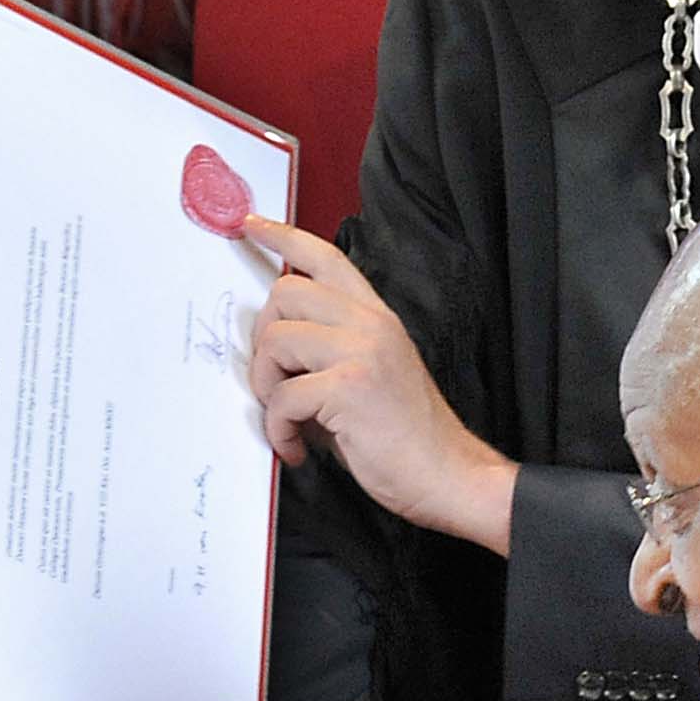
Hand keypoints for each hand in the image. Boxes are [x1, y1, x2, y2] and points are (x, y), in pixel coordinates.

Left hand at [242, 214, 518, 553]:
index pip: (325, 257)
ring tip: (287, 417)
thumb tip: (275, 347)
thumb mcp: (374, 372)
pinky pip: (282, 397)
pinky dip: (278, 429)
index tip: (250, 226)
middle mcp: (371, 323)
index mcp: (377, 316)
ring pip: (275, 341)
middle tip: (275, 381)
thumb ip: (332, 347)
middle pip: (284, 294)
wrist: (449, 475)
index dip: (283, 237)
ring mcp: (362, 352)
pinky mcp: (349, 388)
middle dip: (263, 340)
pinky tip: (296, 447)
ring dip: (266, 385)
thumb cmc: (407, 435)